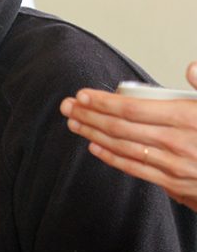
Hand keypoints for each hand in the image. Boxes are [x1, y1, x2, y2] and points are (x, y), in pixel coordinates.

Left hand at [61, 62, 196, 209]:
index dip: (103, 102)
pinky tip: (94, 147)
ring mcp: (173, 166)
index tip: (83, 95)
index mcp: (188, 117)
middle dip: (90, 116)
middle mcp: (176, 143)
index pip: (133, 109)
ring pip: (123, 148)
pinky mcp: (174, 183)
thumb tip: (191, 67)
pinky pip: (135, 169)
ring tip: (74, 123)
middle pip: (121, 128)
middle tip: (68, 107)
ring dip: (94, 134)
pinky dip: (111, 157)